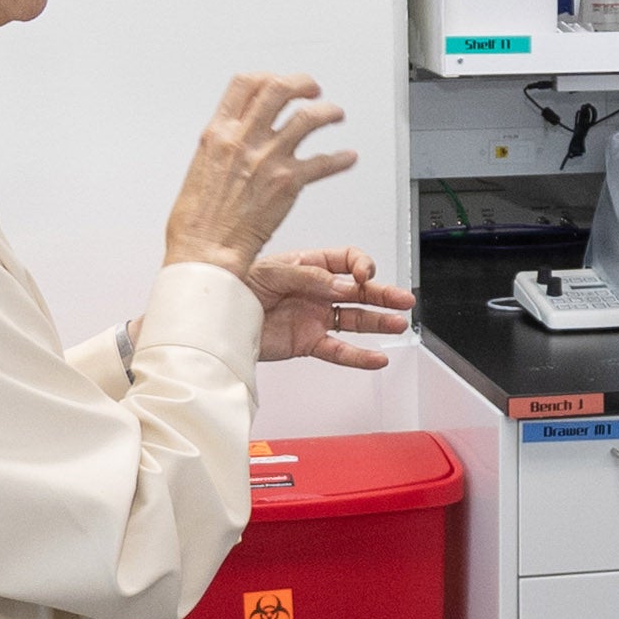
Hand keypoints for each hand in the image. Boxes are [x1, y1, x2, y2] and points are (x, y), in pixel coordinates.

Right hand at [161, 73, 349, 271]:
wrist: (206, 252)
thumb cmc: (196, 222)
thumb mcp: (198, 169)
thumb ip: (221, 148)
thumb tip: (233, 141)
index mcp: (218, 133)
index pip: (245, 84)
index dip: (266, 77)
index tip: (276, 81)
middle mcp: (244, 139)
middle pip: (279, 89)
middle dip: (302, 83)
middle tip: (312, 89)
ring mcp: (268, 158)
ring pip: (308, 118)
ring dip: (327, 112)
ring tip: (335, 114)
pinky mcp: (288, 182)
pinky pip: (324, 162)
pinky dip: (340, 158)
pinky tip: (348, 157)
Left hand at [246, 244, 410, 368]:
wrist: (215, 320)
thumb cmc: (234, 286)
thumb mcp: (272, 272)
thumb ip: (310, 279)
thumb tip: (342, 285)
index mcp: (307, 265)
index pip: (346, 261)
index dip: (360, 266)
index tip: (365, 274)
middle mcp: (315, 291)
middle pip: (358, 291)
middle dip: (382, 294)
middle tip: (403, 299)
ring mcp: (313, 317)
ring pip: (354, 320)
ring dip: (378, 322)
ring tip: (398, 324)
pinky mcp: (306, 342)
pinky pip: (338, 350)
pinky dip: (358, 356)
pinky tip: (376, 357)